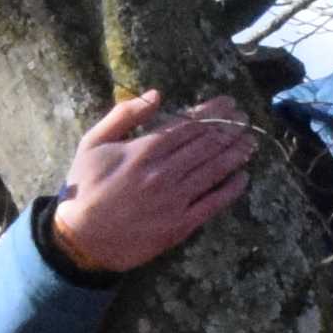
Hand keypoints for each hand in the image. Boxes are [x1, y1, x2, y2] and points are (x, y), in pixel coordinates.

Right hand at [43, 91, 256, 279]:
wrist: (82, 237)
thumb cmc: (86, 186)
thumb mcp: (93, 142)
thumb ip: (123, 115)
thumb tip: (156, 95)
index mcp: (144, 149)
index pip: (187, 125)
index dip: (211, 113)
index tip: (228, 103)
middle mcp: (164, 172)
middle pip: (205, 144)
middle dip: (229, 129)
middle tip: (245, 119)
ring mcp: (175, 199)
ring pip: (213, 170)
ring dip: (235, 154)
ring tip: (250, 142)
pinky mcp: (180, 225)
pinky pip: (212, 204)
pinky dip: (230, 190)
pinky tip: (243, 177)